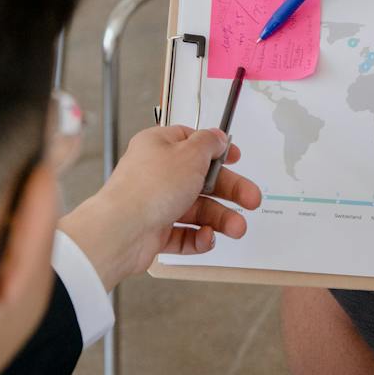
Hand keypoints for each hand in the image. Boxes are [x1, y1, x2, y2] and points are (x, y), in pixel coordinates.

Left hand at [63, 126, 262, 288]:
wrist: (122, 230)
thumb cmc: (150, 187)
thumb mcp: (190, 154)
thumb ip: (209, 143)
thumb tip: (218, 136)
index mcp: (158, 146)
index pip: (191, 142)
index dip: (216, 150)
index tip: (236, 158)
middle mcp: (155, 174)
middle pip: (201, 180)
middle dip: (229, 192)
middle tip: (251, 200)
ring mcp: (154, 204)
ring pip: (195, 210)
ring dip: (220, 218)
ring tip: (237, 228)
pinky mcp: (153, 232)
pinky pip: (183, 234)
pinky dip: (198, 237)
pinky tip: (207, 237)